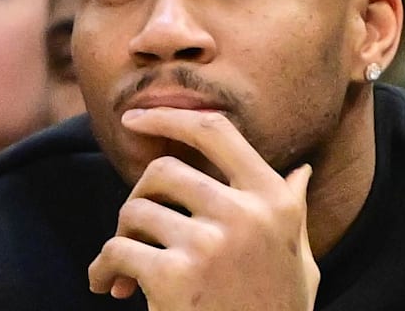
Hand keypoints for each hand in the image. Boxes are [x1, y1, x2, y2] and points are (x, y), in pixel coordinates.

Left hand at [88, 108, 318, 309]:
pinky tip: (108, 289)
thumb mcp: (299, 262)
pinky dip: (103, 269)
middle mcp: (245, 213)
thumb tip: (301, 172)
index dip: (170, 116)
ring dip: (122, 238)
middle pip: (165, 170)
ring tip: (124, 269)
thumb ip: (294, 212)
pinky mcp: (173, 276)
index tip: (135, 118)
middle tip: (135, 228)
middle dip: (141, 196)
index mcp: (273, 201)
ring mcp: (209, 243)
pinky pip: (117, 250)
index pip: (217, 131)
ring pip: (136, 211)